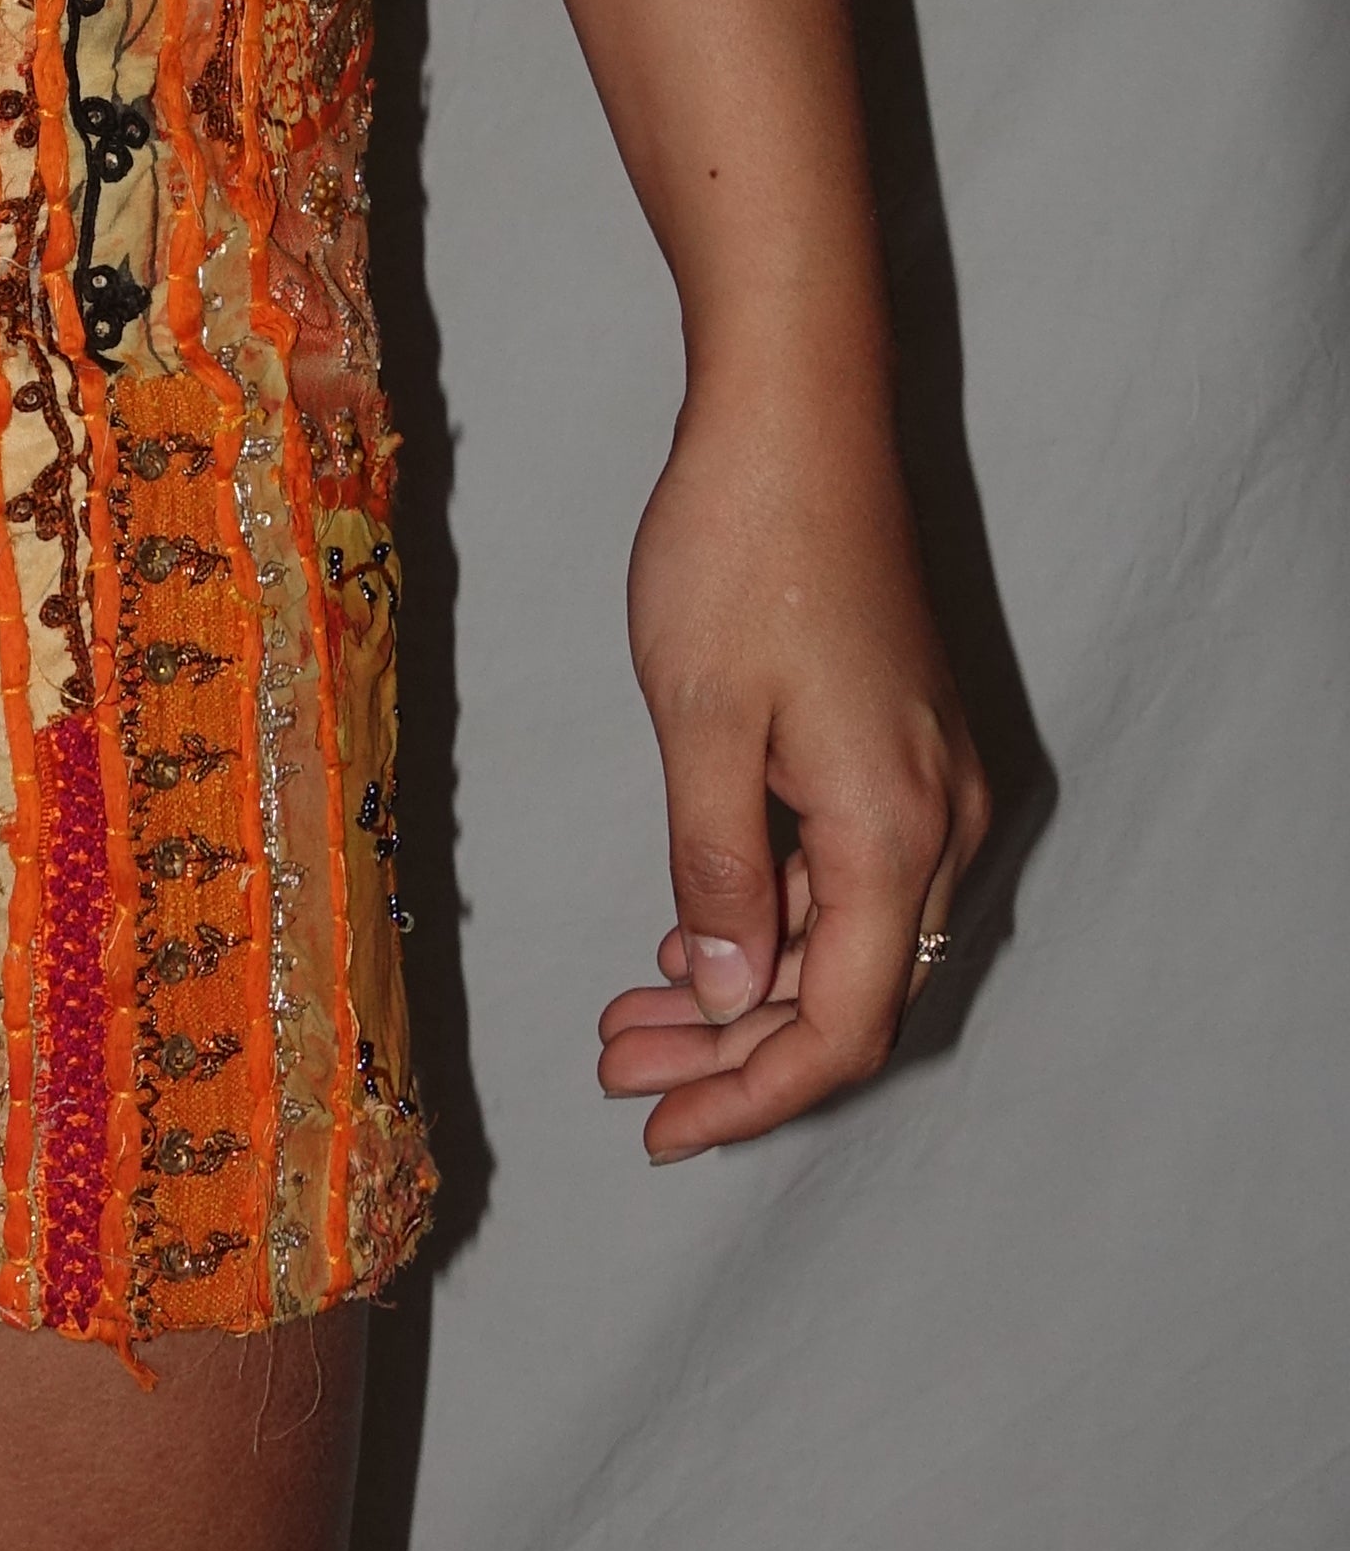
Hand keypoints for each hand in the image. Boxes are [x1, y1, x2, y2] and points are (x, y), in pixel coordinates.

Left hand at [596, 365, 990, 1161]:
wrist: (796, 419)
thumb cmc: (738, 554)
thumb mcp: (700, 723)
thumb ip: (719, 867)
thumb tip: (734, 993)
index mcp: (892, 830)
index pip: (841, 1025)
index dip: (753, 1096)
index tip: (661, 1132)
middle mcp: (936, 821)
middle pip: (849, 996)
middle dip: (732, 1054)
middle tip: (616, 1073)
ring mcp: (928, 781)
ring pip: (846, 937)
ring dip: (743, 987)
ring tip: (628, 1017)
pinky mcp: (900, 746)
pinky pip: (847, 874)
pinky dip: (768, 916)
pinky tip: (691, 927)